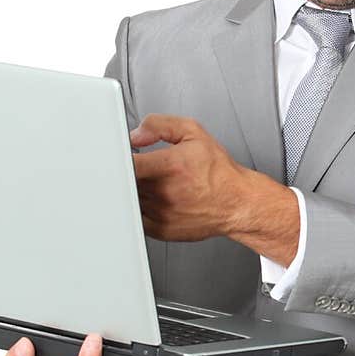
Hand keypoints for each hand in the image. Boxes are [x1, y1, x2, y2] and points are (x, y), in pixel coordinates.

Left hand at [131, 115, 251, 242]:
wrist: (236, 202)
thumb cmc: (218, 172)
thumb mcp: (194, 133)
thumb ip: (160, 125)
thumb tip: (136, 134)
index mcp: (170, 166)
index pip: (127, 163)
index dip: (118, 157)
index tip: (120, 155)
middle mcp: (164, 192)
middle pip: (124, 182)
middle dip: (126, 173)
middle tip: (140, 167)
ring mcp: (161, 213)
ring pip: (128, 200)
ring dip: (132, 191)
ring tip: (153, 183)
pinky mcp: (160, 230)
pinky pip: (136, 218)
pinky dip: (138, 208)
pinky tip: (154, 199)